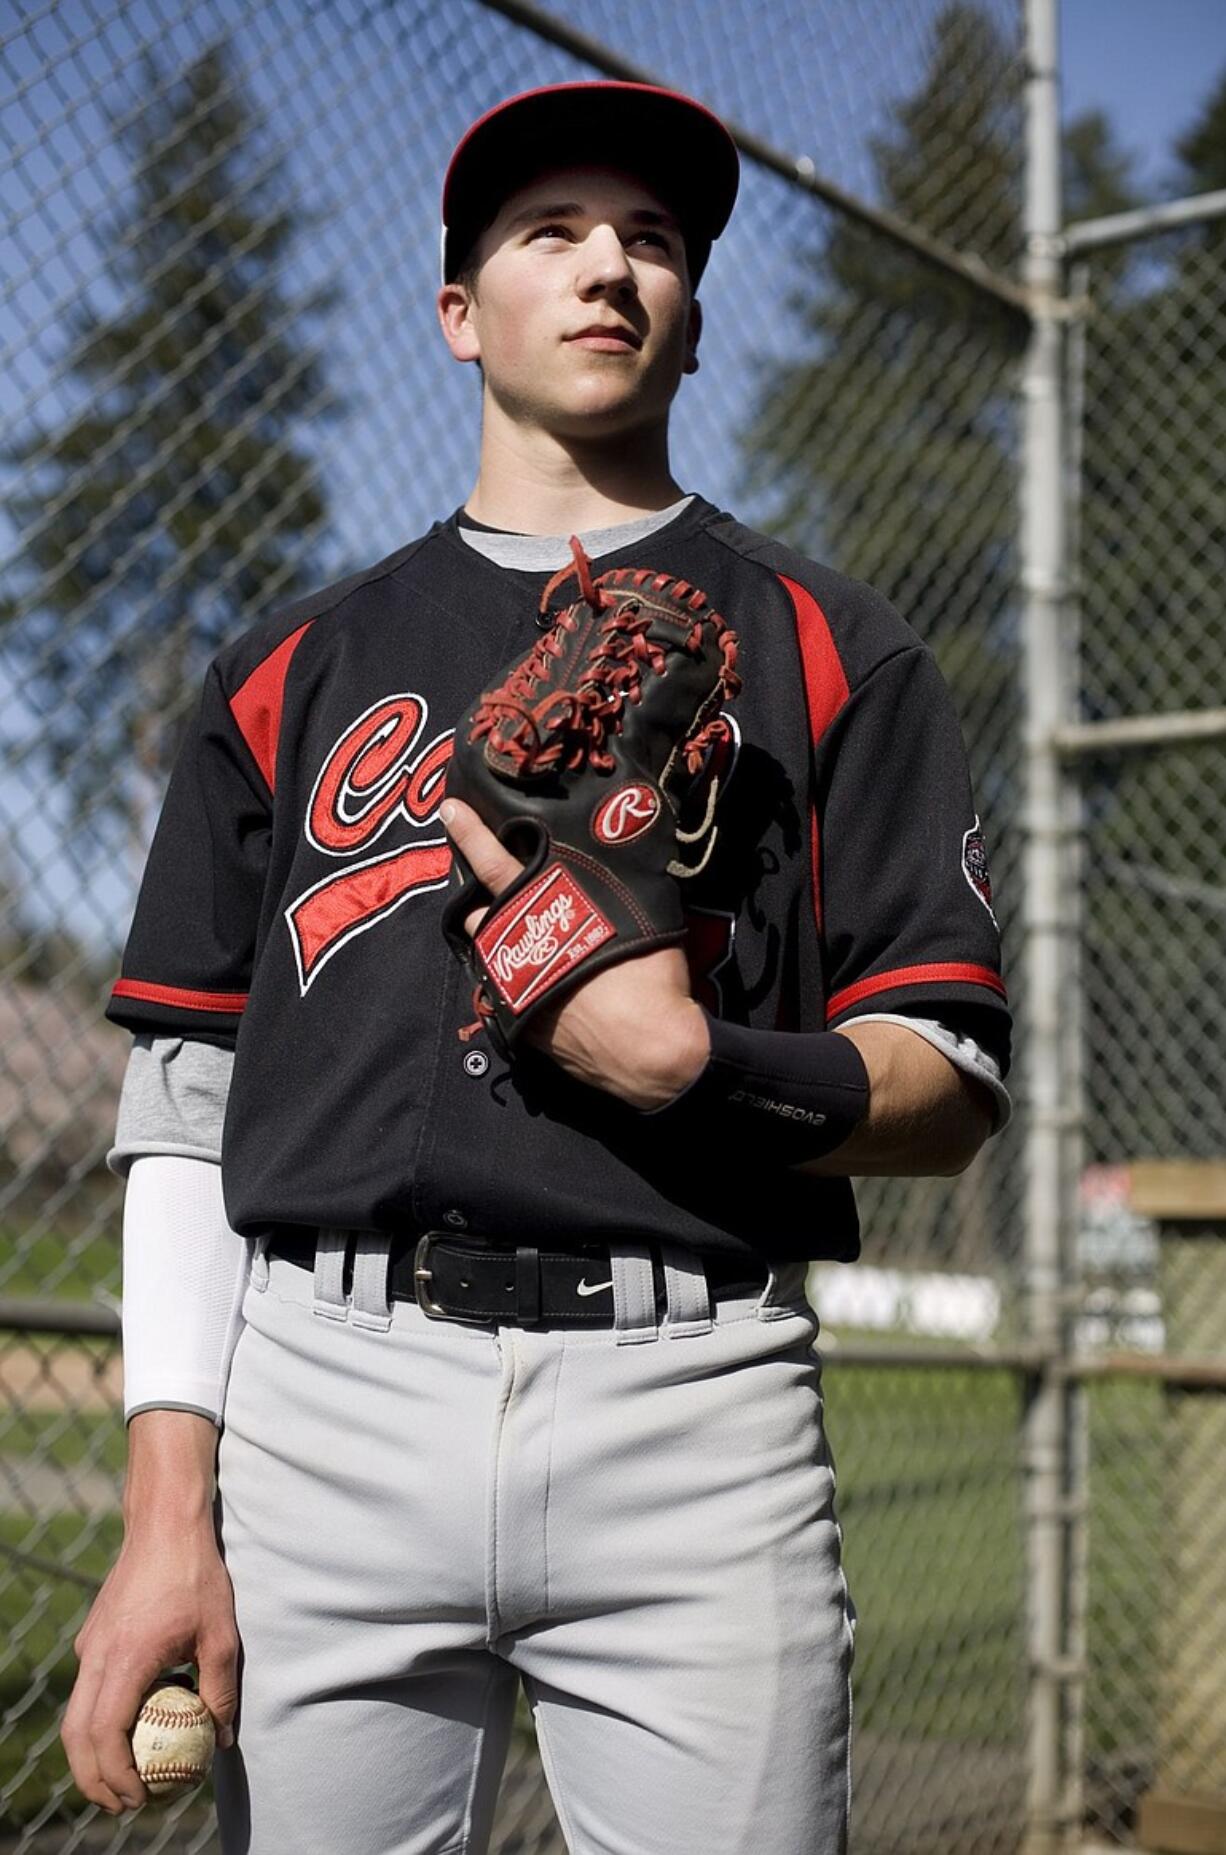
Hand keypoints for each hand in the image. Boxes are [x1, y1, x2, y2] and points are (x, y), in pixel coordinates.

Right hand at [61, 1519, 238, 1813]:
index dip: (117, 1775)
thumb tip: (222, 1739)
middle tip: (123, 1804)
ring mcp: (89, 1646)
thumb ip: (220, 1690)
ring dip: (92, 1755)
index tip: (139, 1798)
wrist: (165, 1524)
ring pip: (76, 1715)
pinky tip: (131, 1727)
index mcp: (126, 1659)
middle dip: (94, 1779)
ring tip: (122, 1779)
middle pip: (77, 1736)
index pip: (105, 1734)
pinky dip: (97, 1722)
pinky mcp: (92, 1637)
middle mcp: (97, 1656)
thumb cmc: (197, 1576)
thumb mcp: (221, 1636)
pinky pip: (87, 1690)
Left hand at [441, 798, 709, 1109]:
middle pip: (478, 912)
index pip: (495, 862)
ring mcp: (512, 986)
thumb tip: (625, 850)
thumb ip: (614, 881)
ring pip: (487, 952)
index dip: (470, 834)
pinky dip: (514, 977)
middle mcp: (516, 945)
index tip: (448, 811)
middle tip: (474, 880)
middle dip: (473, 894)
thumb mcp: (639, 908)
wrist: (646, 1051)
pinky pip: (506, 990)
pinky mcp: (519, 1022)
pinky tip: (534, 976)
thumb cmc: (648, 972)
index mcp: (543, 910)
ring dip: (491, 937)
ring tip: (503, 928)